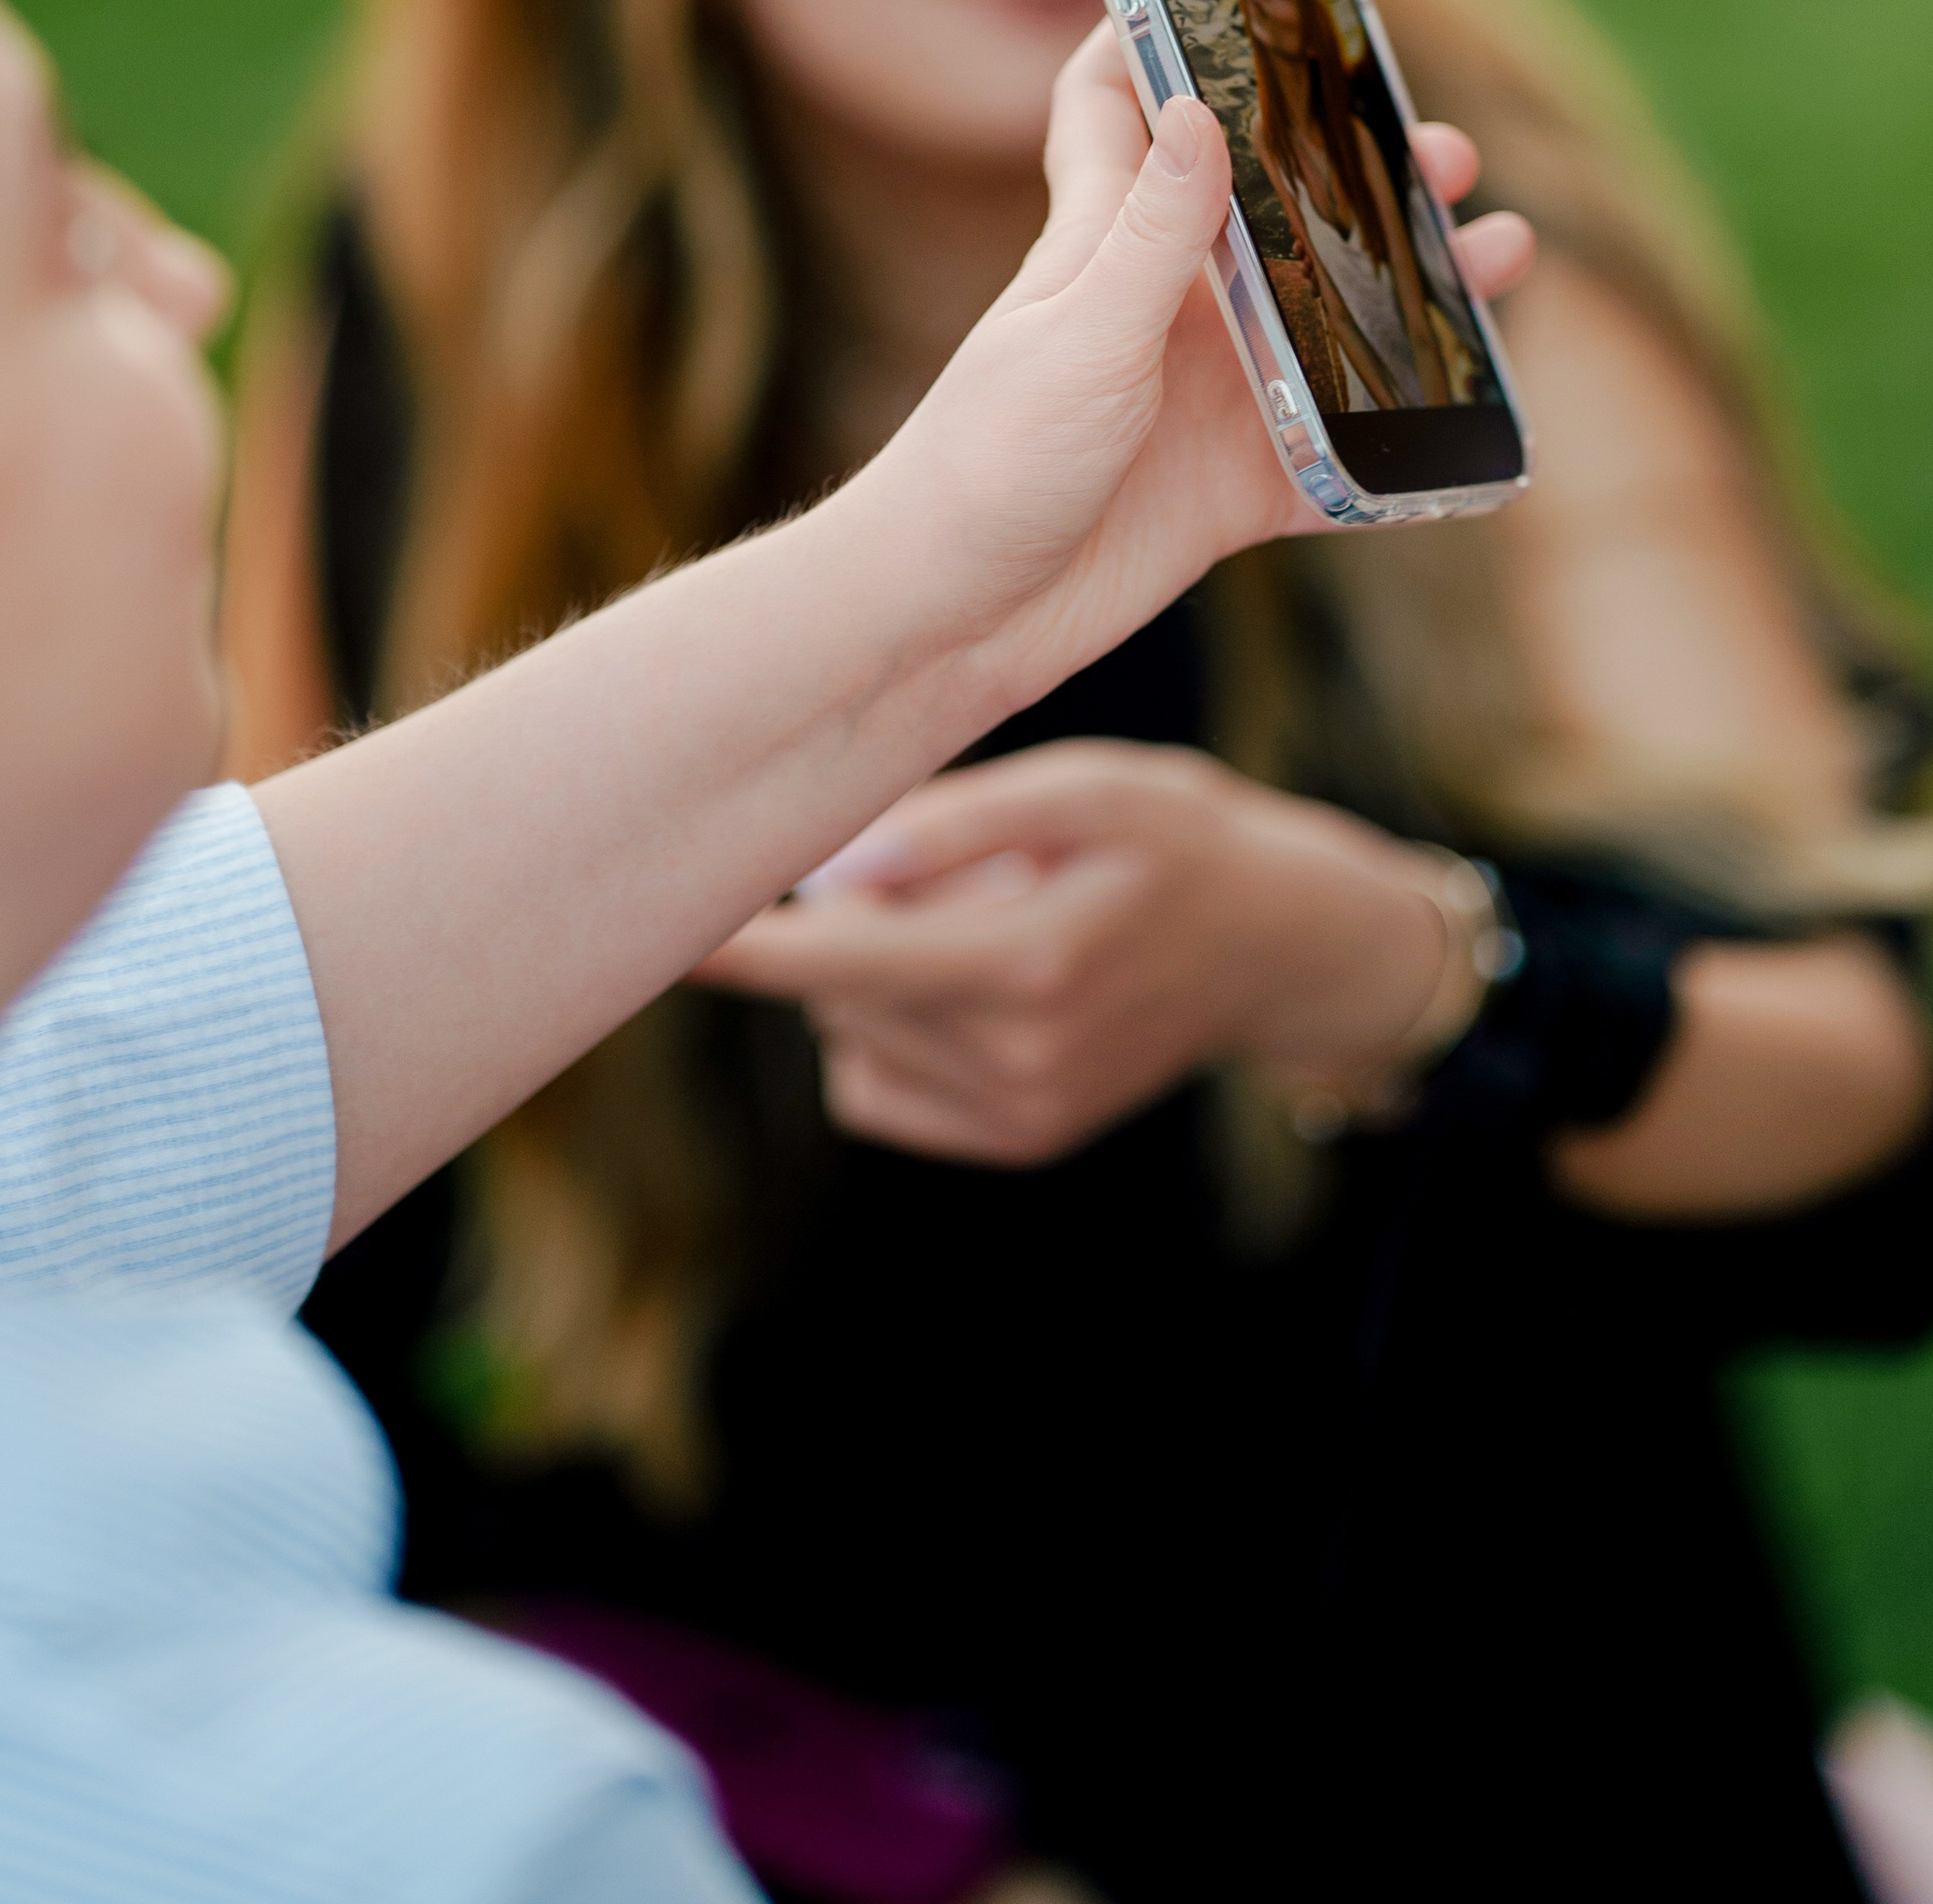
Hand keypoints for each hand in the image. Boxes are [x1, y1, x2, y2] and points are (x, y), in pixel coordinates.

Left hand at [695, 737, 1458, 1165]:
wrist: (1281, 947)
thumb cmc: (1178, 837)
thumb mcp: (1087, 789)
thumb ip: (955, 824)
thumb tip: (829, 874)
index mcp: (1028, 965)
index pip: (838, 960)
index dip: (740, 949)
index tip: (651, 935)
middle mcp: (1015, 1060)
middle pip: (838, 987)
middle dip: (849, 919)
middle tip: (944, 865)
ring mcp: (1017, 1115)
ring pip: (849, 1035)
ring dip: (873, 974)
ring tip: (982, 919)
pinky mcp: (1016, 1142)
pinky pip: (879, 1086)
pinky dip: (891, 1030)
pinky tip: (973, 981)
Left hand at [845, 28, 1531, 732]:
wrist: (953, 622)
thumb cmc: (983, 463)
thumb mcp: (1078, 337)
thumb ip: (1152, 233)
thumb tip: (1197, 106)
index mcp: (1107, 242)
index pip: (1119, 106)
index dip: (1157, 39)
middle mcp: (1167, 305)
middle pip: (1278, 210)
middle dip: (1360, 170)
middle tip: (1440, 146)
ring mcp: (1209, 394)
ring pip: (1335, 322)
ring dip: (1416, 290)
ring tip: (1499, 252)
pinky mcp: (1240, 483)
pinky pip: (1345, 454)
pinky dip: (1407, 441)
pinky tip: (1478, 418)